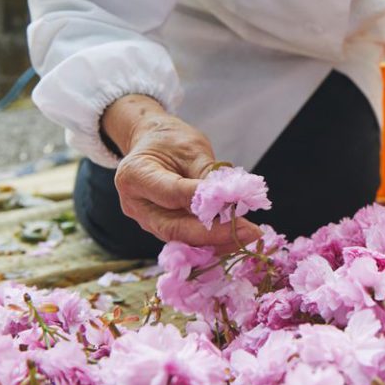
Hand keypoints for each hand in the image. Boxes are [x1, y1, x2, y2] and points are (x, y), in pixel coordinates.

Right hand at [103, 95, 261, 254]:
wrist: (153, 145)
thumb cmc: (171, 141)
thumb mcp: (191, 148)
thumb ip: (207, 176)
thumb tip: (231, 201)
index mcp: (134, 175)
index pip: (172, 194)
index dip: (204, 203)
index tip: (236, 205)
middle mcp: (136, 204)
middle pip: (174, 228)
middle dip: (214, 234)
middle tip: (249, 231)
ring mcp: (147, 221)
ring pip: (183, 240)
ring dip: (218, 242)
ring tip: (249, 235)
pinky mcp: (162, 230)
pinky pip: (187, 242)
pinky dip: (214, 243)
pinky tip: (238, 239)